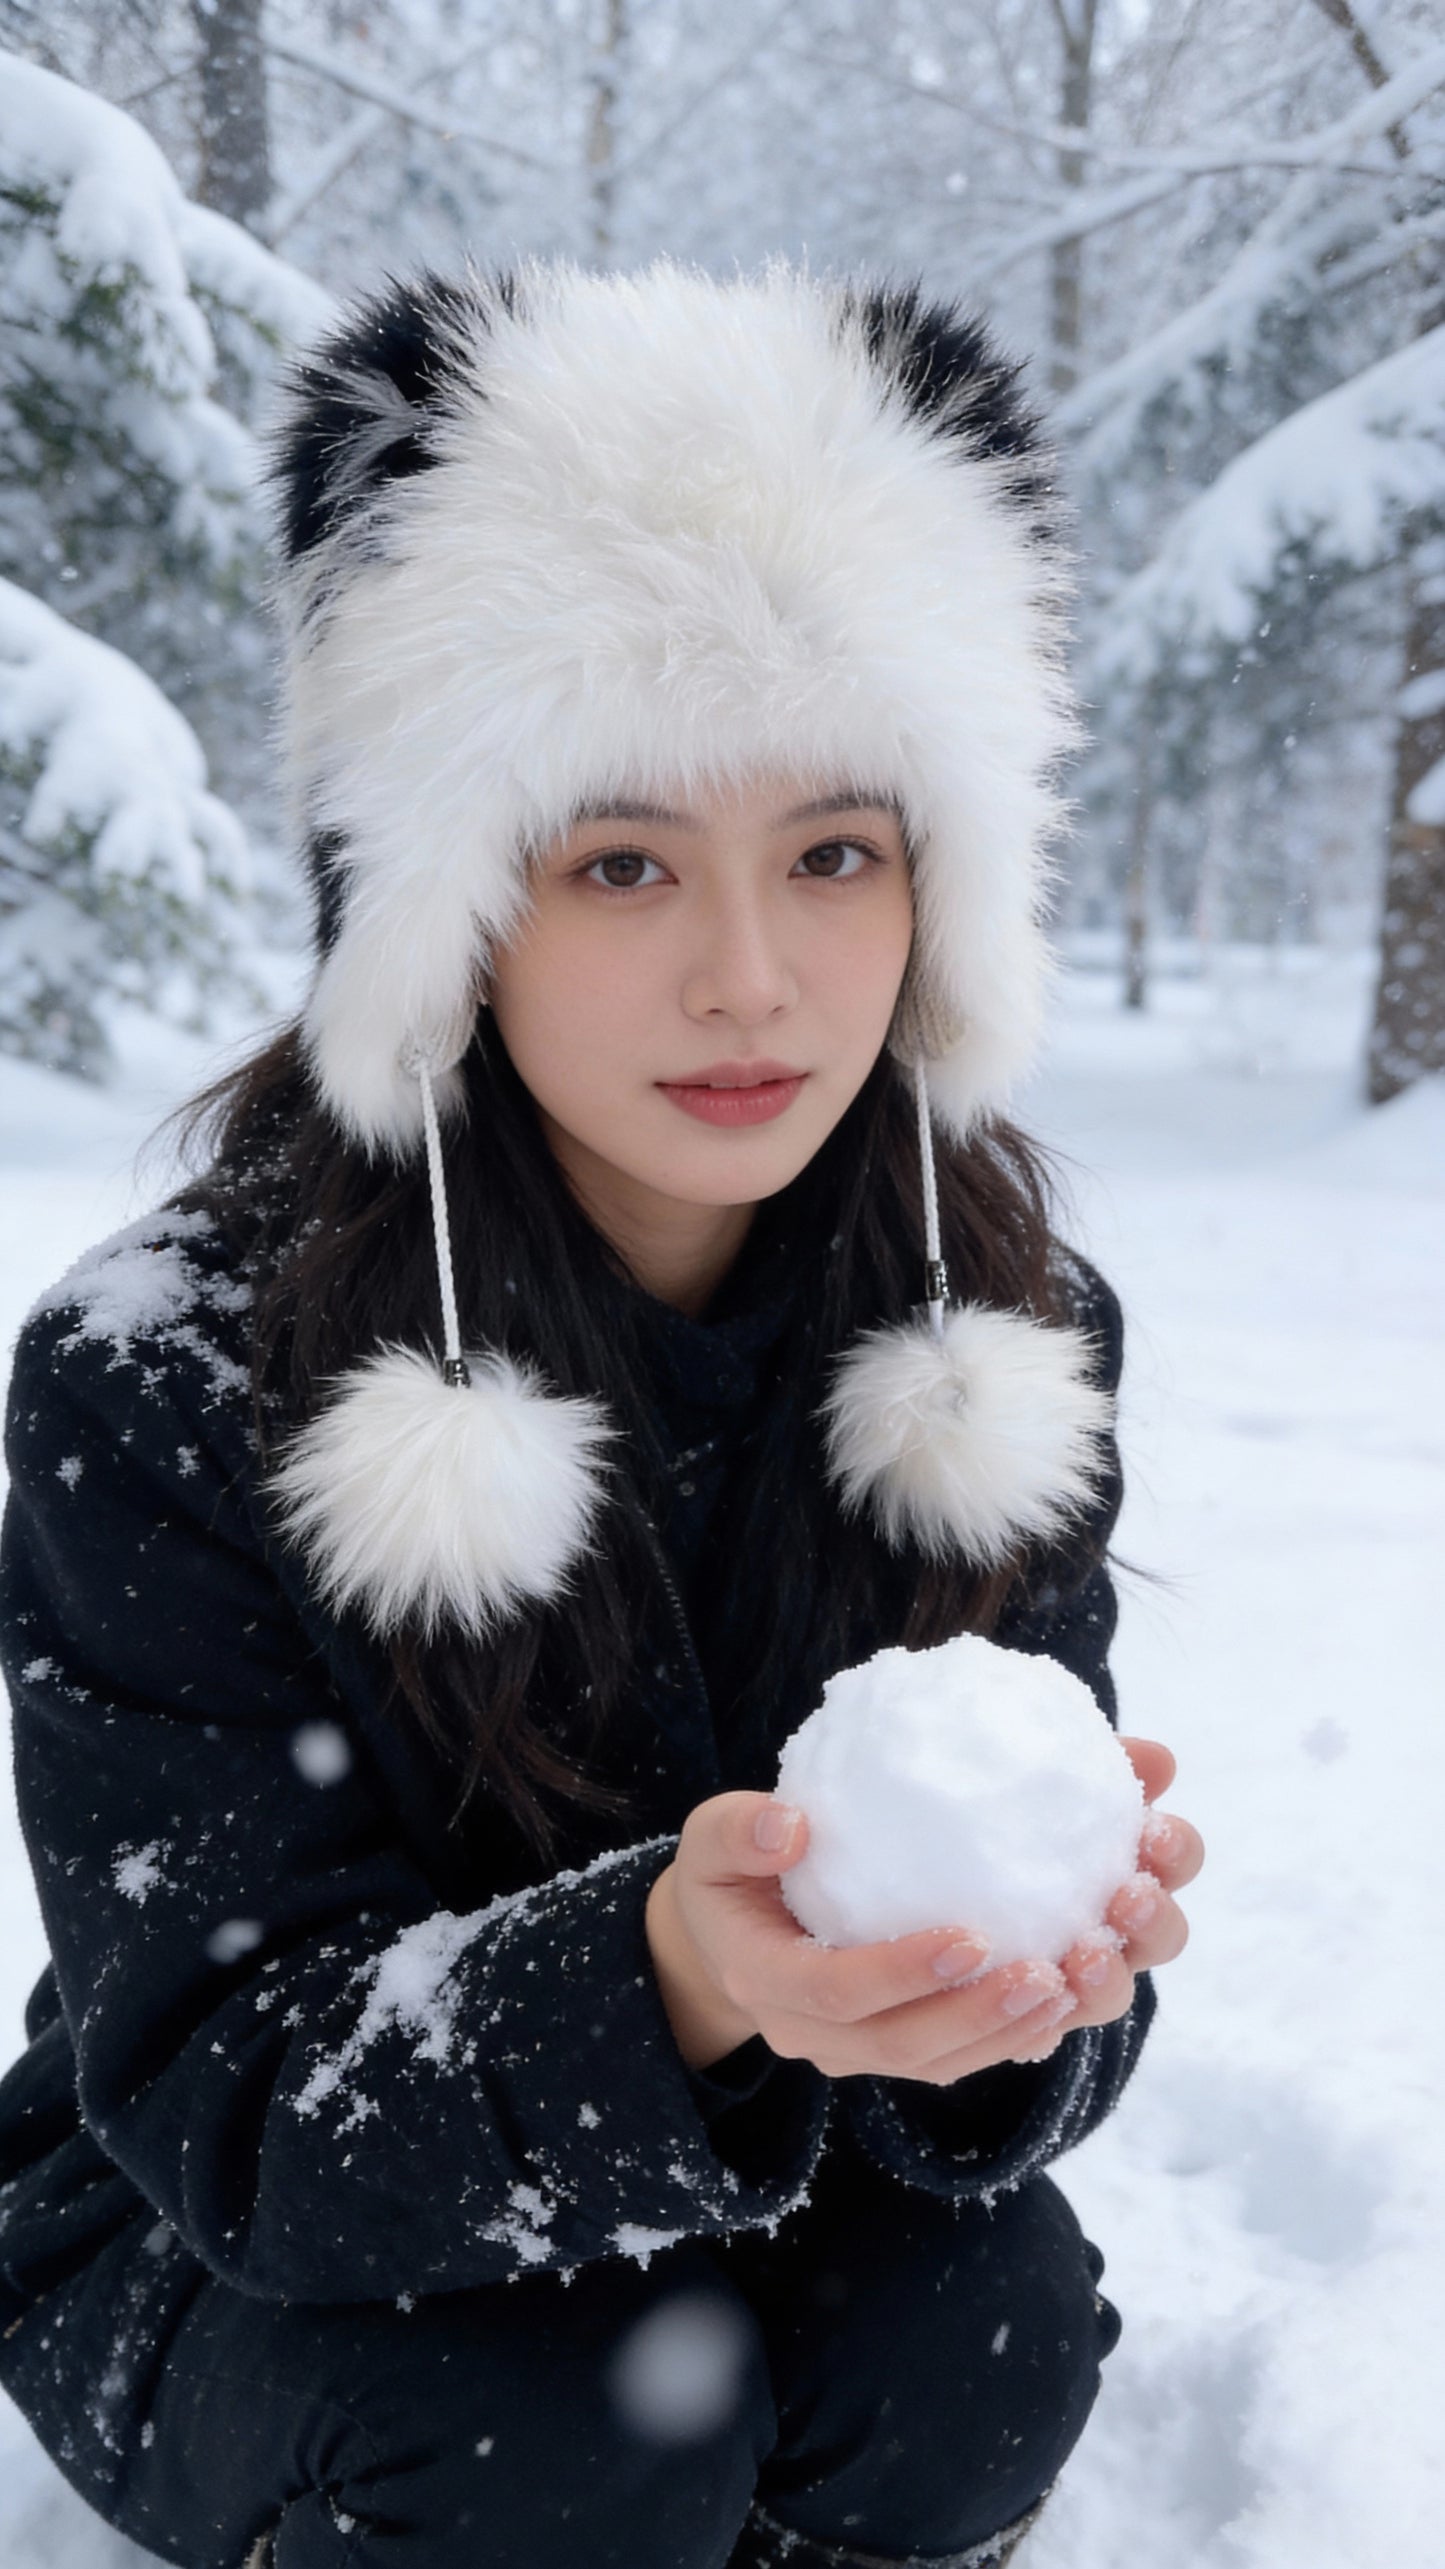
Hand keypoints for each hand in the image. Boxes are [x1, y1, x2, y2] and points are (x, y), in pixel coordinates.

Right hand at [644, 1737, 1201, 2084]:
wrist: (727, 1936)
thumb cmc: (729, 1875)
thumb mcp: (710, 1840)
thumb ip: (739, 1832)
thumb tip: (789, 1823)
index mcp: (768, 1982)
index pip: (837, 1991)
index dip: (904, 1972)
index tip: (972, 1936)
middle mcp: (819, 2036)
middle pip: (910, 2047)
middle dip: (985, 2015)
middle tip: (1053, 1969)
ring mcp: (865, 2049)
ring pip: (950, 2060)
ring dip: (1019, 2027)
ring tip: (1084, 1979)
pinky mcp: (905, 2043)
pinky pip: (968, 2052)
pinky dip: (1023, 2028)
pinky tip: (1079, 1988)